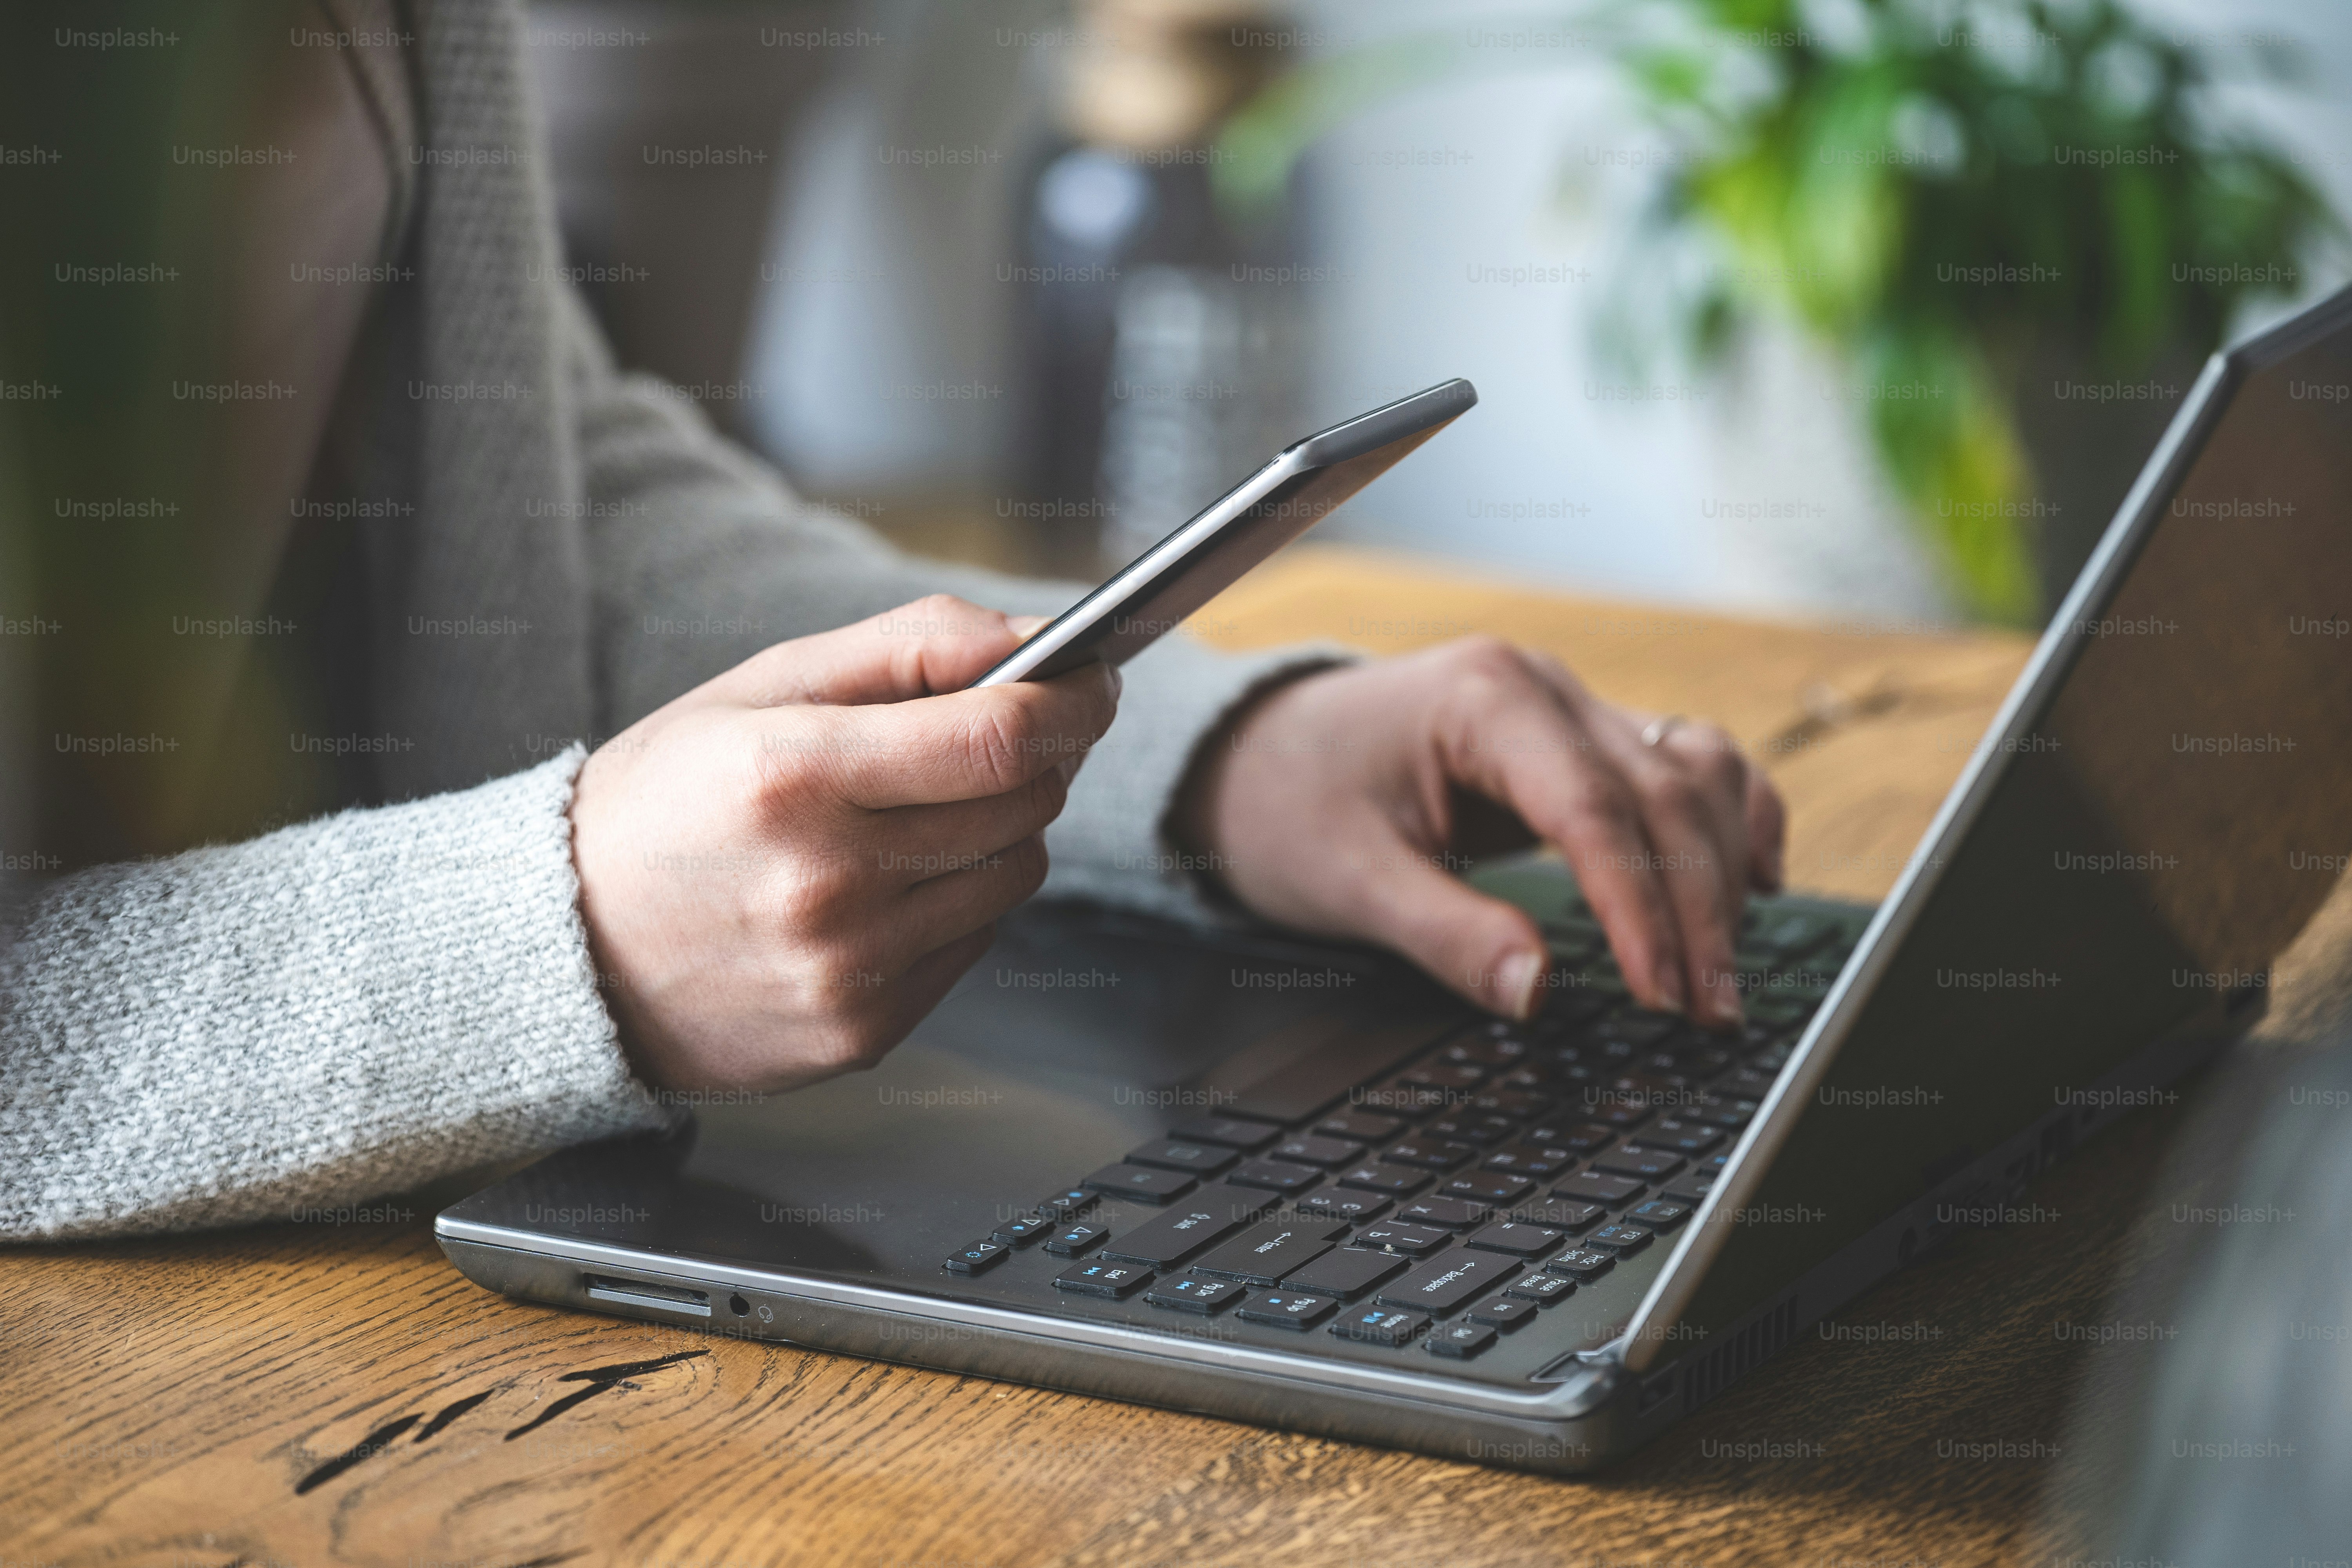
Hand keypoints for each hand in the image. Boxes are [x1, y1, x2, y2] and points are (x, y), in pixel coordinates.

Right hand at [570, 595, 1118, 1090]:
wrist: (568, 953)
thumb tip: (1034, 635)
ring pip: (1016, 873)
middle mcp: (823, 882)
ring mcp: (847, 970)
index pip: (998, 736)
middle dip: (1036, 756)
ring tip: (916, 813)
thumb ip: (906, 647)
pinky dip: (958, 899)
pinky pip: (976, 940)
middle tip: (997, 734)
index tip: (1094, 679)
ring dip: (999, 830)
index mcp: (789, 776)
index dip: (1072, 701)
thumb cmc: (666, 802)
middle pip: (1023, 801)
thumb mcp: (760, 689)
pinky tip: (885, 883)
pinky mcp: (863, 1032)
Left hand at [1173, 638, 1784, 1026]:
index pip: (1590, 806)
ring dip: (1724, 870)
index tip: (1659, 991)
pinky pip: (1686, 766)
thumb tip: (1536, 991)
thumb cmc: (1289, 802)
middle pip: (1663, 791)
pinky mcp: (1582, 736)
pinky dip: (1728, 822)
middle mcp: (1542, 686)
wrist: (1254, 751)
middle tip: (1710, 1010)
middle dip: (1699, 907)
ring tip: (1726, 973)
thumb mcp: (1348, 878)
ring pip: (1695, 773)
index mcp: (1481, 699)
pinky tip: (1756, 885)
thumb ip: (1446, 934)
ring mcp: (1570, 704)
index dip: (1637, 906)